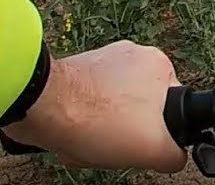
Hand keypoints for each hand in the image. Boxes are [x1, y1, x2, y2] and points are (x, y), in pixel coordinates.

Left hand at [2, 40, 187, 171]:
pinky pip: (87, 109)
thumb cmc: (95, 117)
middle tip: (113, 144)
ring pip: (111, 113)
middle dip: (124, 137)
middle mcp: (131, 56)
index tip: (143, 141)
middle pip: (139, 113)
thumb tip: (175, 158)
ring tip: (88, 142)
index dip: (159, 132)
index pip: (172, 108)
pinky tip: (72, 138)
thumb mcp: (153, 148)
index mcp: (158, 64)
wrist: (39, 106)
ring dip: (100, 135)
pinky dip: (80, 127)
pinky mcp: (73, 75)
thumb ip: (175, 155)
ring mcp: (100, 63)